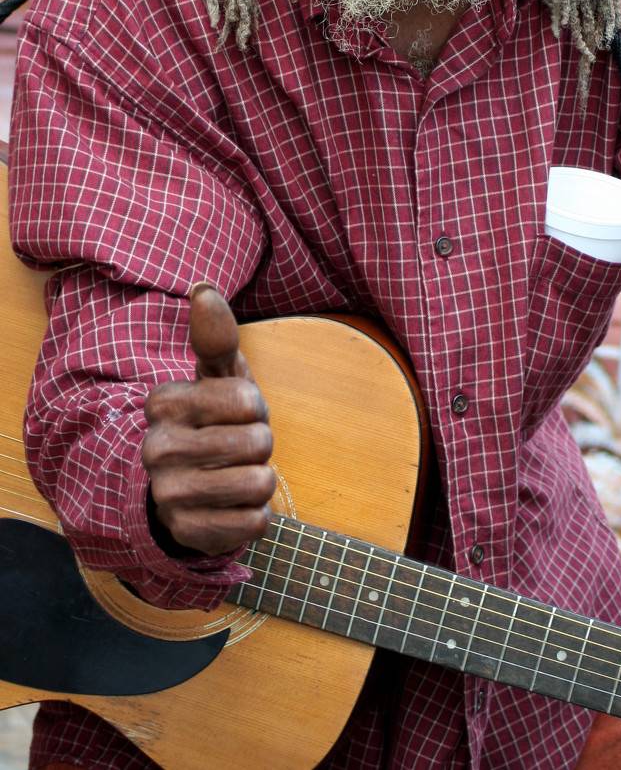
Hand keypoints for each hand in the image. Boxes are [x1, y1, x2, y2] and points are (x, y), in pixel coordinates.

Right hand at [141, 283, 275, 555]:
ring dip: (260, 481)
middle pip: (259, 443)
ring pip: (259, 484)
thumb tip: (203, 288)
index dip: (255, 409)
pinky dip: (255, 516)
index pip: (249, 400)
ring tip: (235, 476)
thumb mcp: (218, 377)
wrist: (186, 487)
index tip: (233, 415)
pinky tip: (231, 508)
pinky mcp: (186, 534)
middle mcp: (156, 448)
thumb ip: (216, 336)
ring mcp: (167, 495)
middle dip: (261, 446)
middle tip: (238, 449)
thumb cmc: (214, 420)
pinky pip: (254, 523)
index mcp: (163, 402)